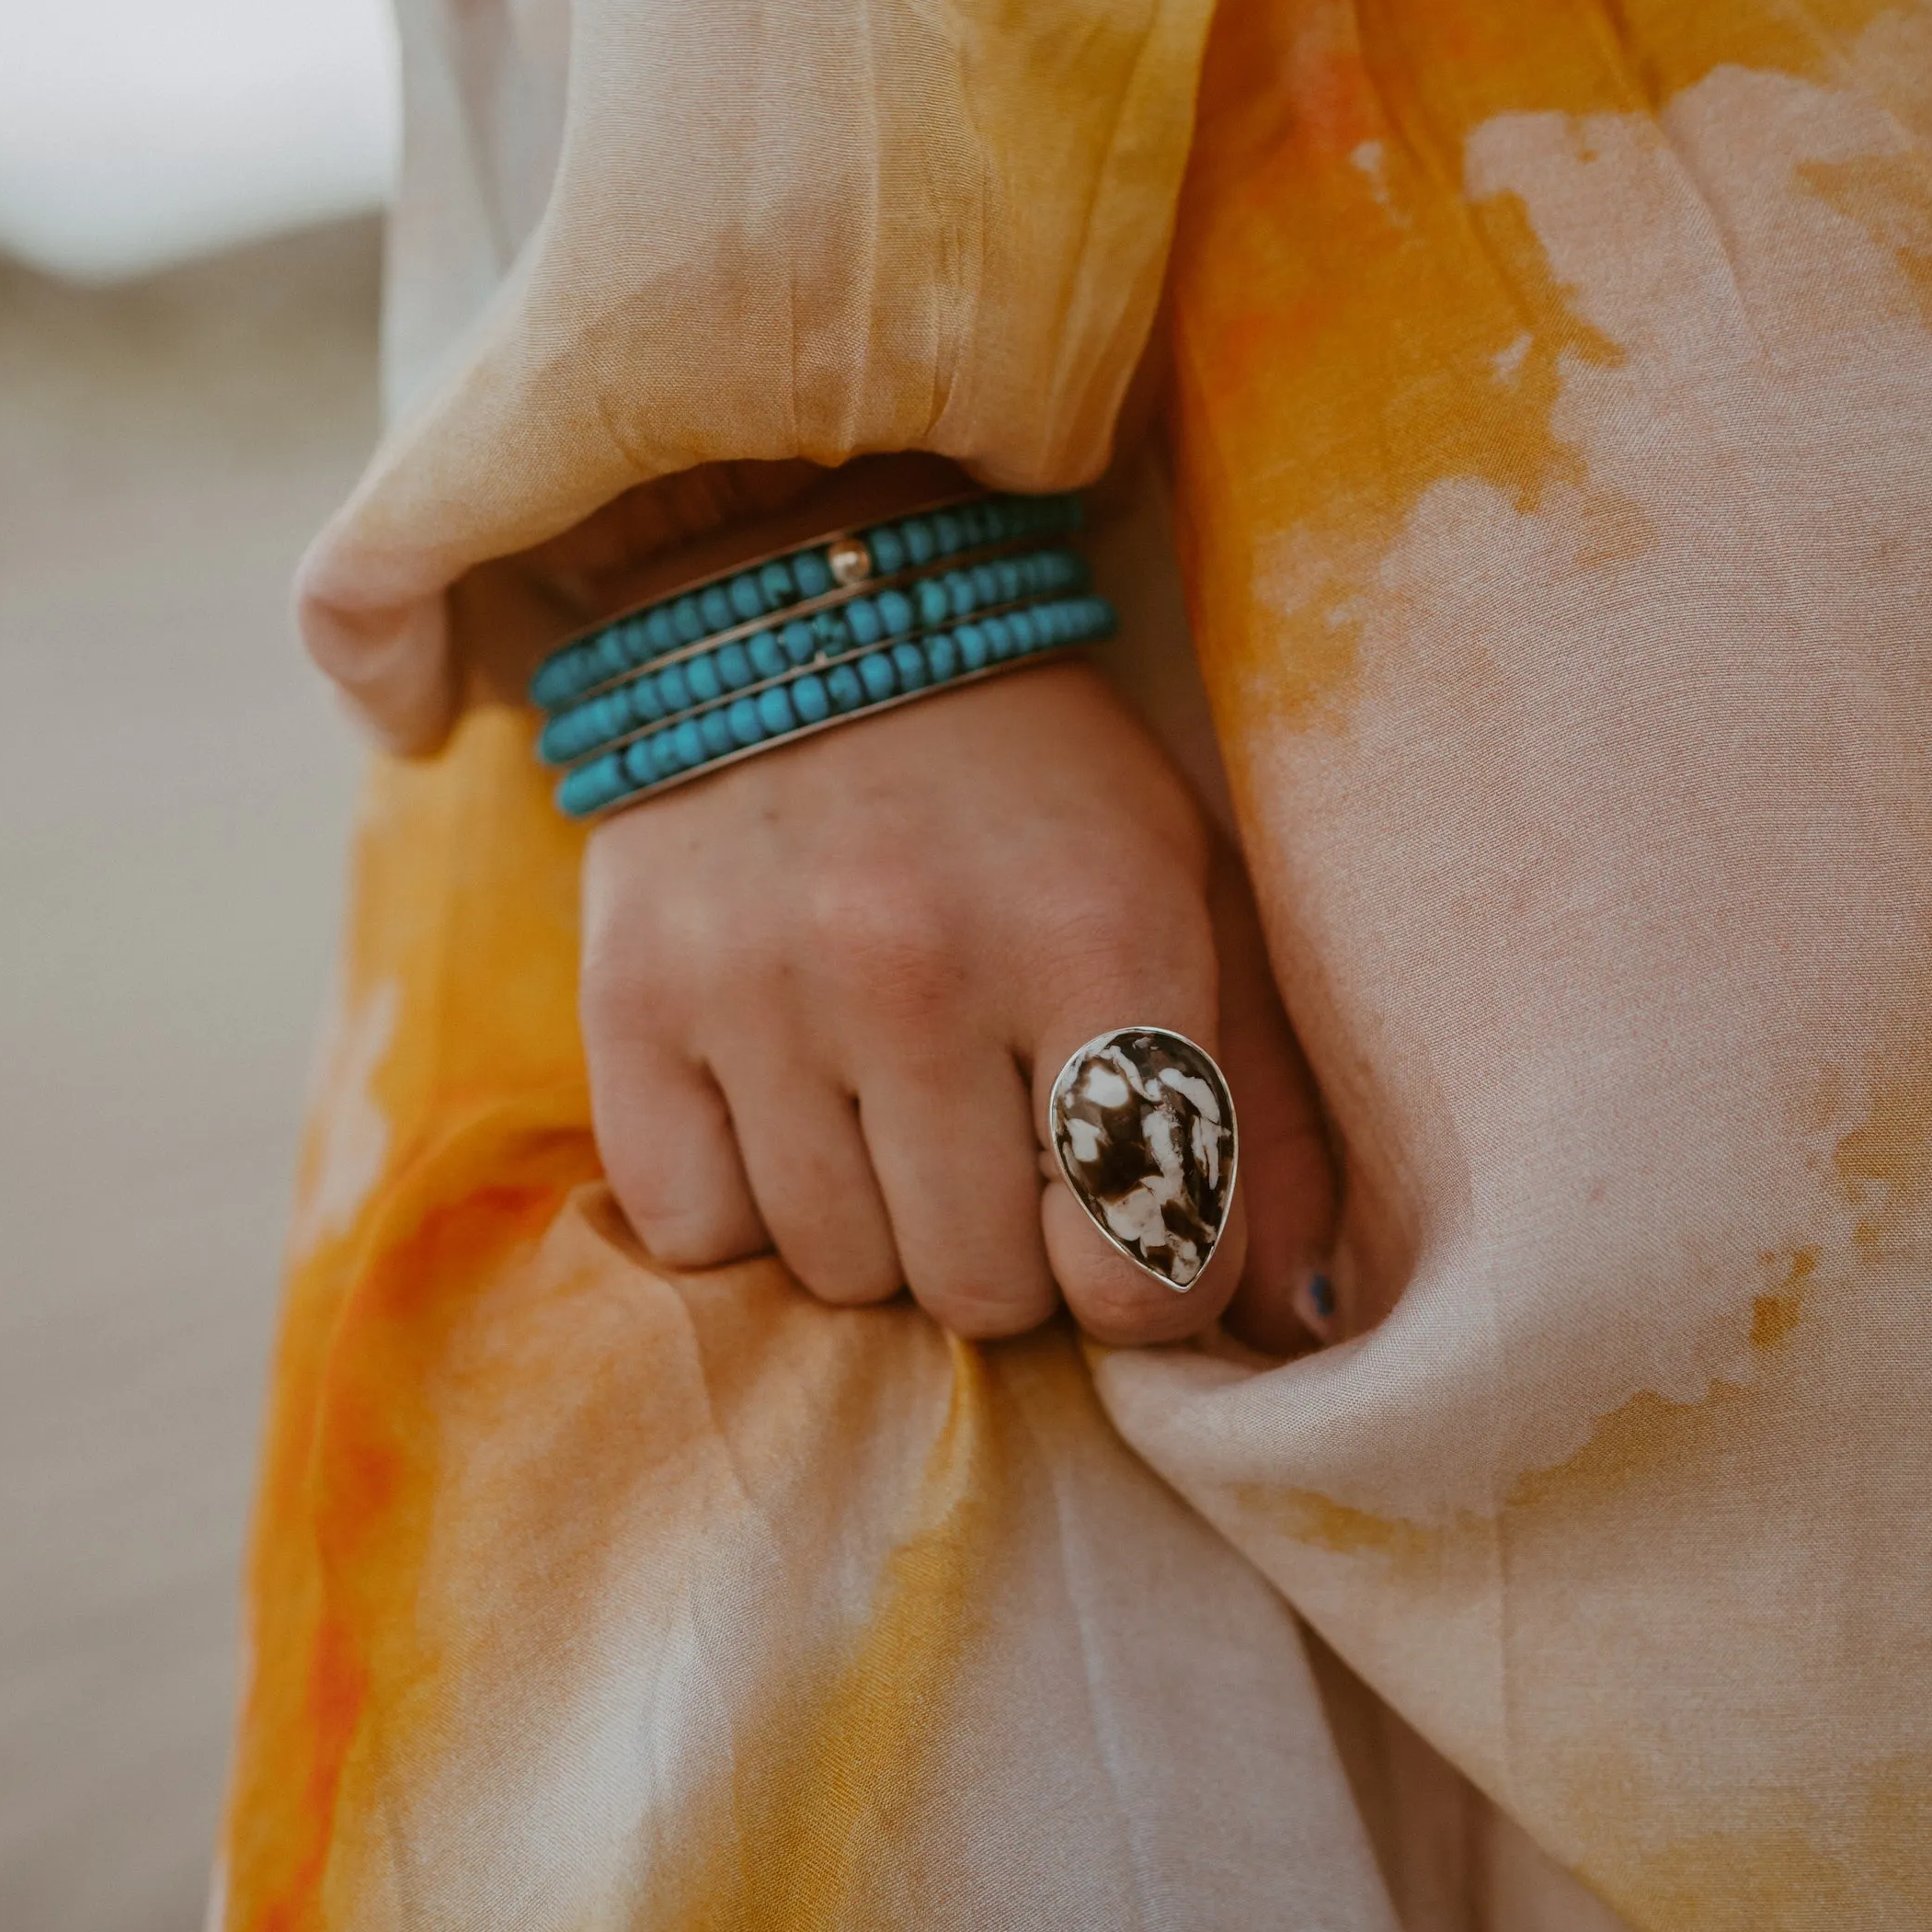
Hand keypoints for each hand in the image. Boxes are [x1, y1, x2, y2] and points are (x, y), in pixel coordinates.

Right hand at [579, 658, 1333, 1349]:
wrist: (816, 610)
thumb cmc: (1040, 787)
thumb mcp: (1192, 894)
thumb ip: (1263, 1108)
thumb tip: (1299, 1321)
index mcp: (1099, 938)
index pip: (1140, 1265)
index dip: (1144, 1281)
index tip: (1121, 1228)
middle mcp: (920, 967)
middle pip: (980, 1293)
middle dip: (1006, 1255)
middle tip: (996, 1153)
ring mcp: (759, 987)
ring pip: (836, 1274)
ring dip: (877, 1229)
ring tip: (890, 1115)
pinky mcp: (631, 1000)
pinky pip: (695, 1231)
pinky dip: (744, 1207)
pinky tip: (783, 1112)